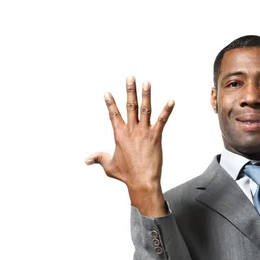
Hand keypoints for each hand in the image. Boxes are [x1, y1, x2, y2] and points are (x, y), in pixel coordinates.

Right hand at [85, 76, 173, 214]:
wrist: (141, 182)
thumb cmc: (126, 175)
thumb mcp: (109, 166)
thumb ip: (99, 159)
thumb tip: (87, 160)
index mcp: (119, 135)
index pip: (113, 115)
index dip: (110, 103)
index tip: (107, 93)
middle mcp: (131, 131)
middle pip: (129, 106)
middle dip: (129, 90)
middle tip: (130, 77)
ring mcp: (143, 132)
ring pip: (144, 109)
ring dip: (146, 95)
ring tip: (146, 82)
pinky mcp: (155, 137)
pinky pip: (162, 120)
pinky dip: (167, 110)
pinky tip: (172, 101)